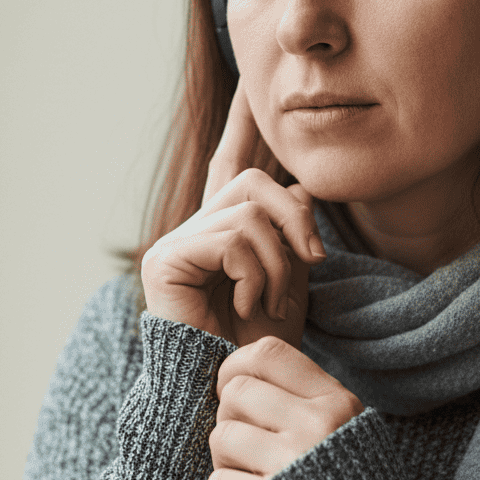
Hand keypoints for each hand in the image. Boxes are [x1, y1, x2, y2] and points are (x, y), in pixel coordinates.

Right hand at [141, 79, 327, 347]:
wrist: (230, 397)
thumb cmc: (261, 349)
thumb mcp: (290, 279)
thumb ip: (289, 231)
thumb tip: (296, 187)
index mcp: (222, 230)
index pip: (232, 163)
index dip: (240, 120)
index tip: (249, 82)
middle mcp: (195, 228)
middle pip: (254, 180)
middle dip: (296, 217)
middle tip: (312, 259)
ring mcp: (176, 241)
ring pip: (250, 209)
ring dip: (281, 261)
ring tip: (273, 301)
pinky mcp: (166, 258)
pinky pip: (234, 236)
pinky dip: (258, 272)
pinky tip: (250, 305)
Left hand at [206, 334, 365, 479]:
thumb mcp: (345, 424)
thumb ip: (302, 395)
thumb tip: (236, 371)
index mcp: (335, 401)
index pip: (266, 353)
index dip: (236, 366)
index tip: (234, 387)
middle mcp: (317, 427)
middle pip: (235, 393)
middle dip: (230, 417)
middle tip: (249, 440)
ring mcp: (293, 467)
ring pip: (221, 437)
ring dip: (226, 458)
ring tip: (253, 472)